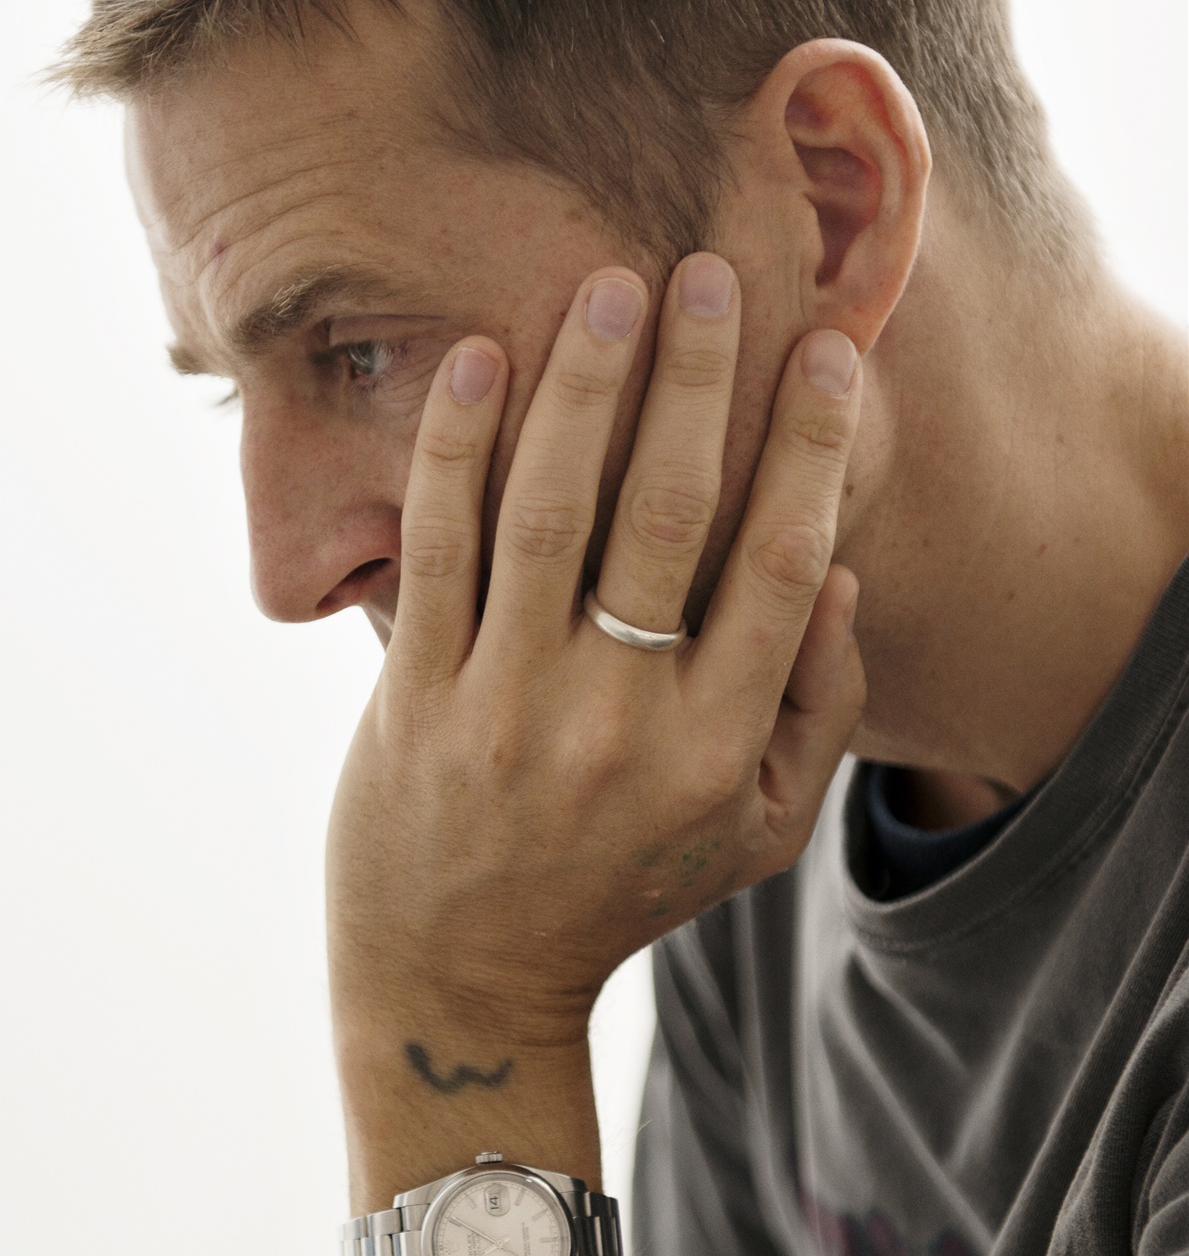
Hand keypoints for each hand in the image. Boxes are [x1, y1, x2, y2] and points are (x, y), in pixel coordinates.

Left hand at [327, 255, 863, 1052]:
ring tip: (613, 287)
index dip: (812, 451)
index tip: (832, 354)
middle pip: (670, 516)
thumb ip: (817, 712)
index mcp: (716, 748)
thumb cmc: (621, 889)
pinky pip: (436, 547)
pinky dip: (456, 446)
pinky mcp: (414, 694)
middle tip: (713, 273)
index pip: (783, 568)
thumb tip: (842, 569)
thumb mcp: (757, 832)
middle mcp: (618, 719)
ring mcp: (508, 705)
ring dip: (584, 387)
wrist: (460, 981)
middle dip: (699, 382)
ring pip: (550, 512)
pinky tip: (478, 357)